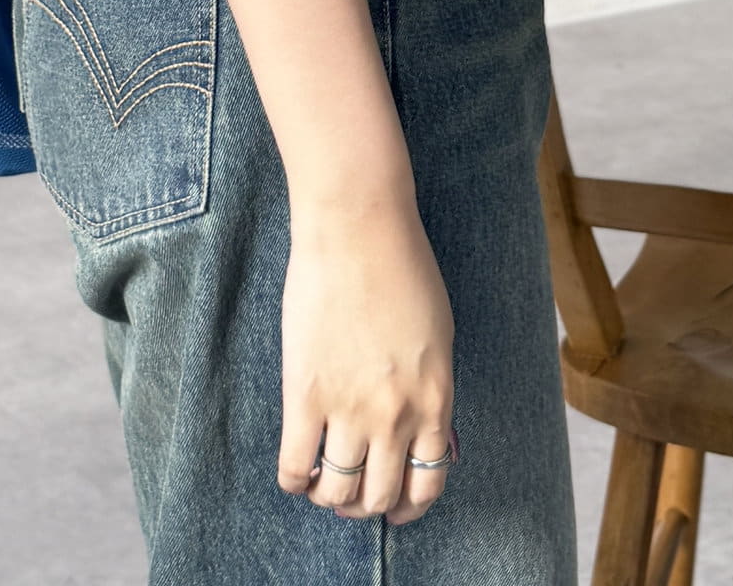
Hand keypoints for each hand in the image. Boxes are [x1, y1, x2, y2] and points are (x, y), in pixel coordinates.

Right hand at [277, 200, 455, 526]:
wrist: (359, 227)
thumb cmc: (402, 265)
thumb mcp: (438, 334)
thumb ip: (430, 385)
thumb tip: (420, 425)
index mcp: (435, 399)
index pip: (426, 482)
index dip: (408, 504)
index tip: (394, 505)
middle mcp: (396, 415)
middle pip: (379, 495)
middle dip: (366, 506)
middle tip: (352, 496)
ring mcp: (349, 407)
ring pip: (338, 491)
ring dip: (330, 498)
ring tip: (322, 484)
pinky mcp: (305, 392)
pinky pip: (295, 466)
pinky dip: (294, 481)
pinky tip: (295, 471)